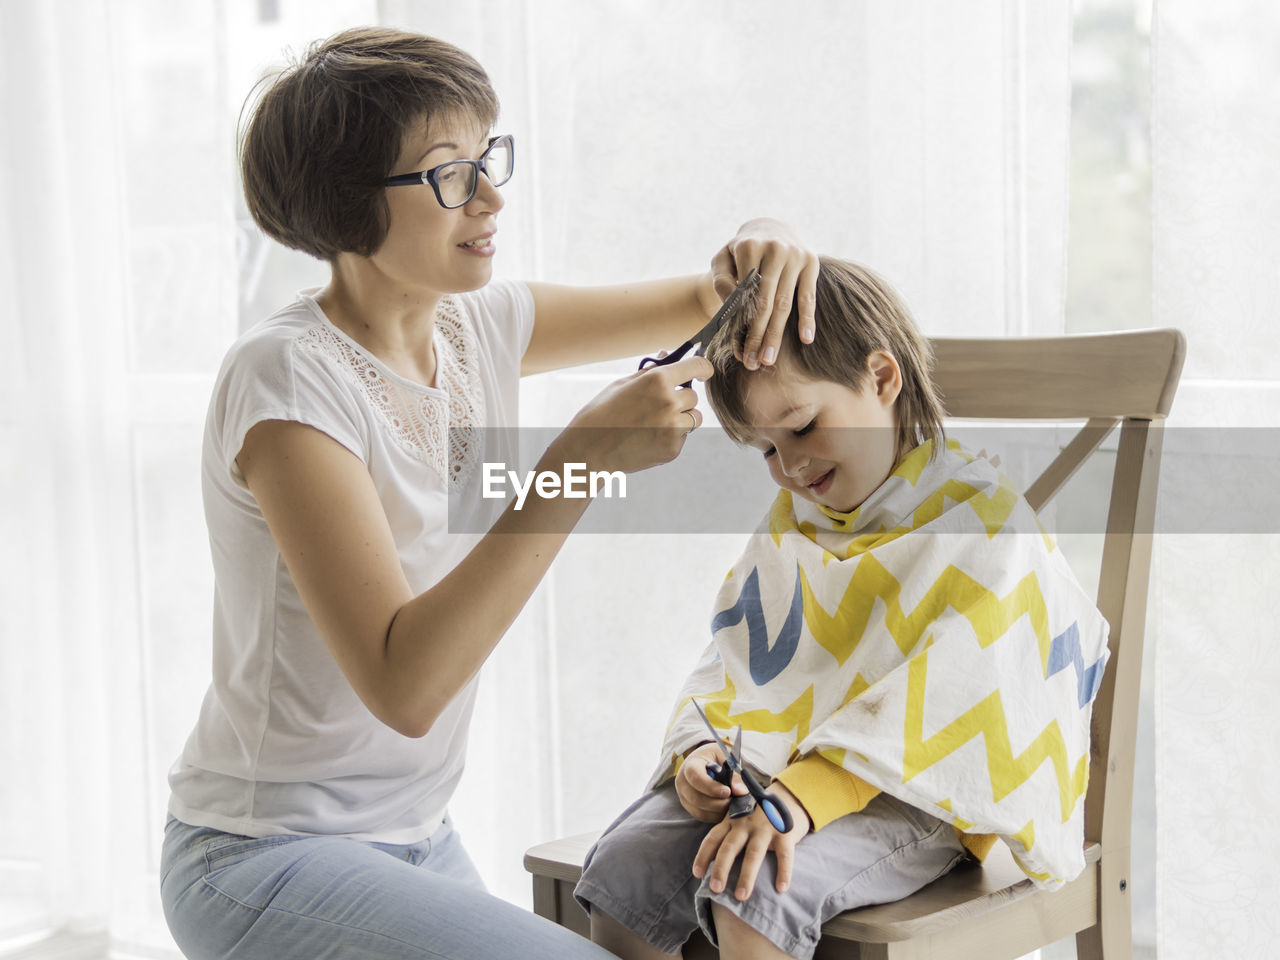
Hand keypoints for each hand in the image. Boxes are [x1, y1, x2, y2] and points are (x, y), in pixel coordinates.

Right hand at [555, 354, 712, 473]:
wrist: (588, 450)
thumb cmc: (601, 413)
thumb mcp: (621, 385)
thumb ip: (649, 372)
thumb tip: (666, 355)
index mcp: (657, 381)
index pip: (697, 367)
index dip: (703, 368)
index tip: (703, 372)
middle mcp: (669, 403)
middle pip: (693, 397)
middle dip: (681, 398)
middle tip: (659, 405)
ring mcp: (673, 429)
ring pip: (692, 418)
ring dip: (680, 418)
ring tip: (652, 423)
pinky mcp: (672, 449)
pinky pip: (681, 438)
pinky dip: (670, 437)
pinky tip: (646, 439)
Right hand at [675, 742, 750, 821]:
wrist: (706, 761)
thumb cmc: (717, 757)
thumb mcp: (726, 757)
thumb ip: (735, 773)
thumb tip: (740, 792)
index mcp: (690, 765)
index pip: (695, 777)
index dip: (711, 787)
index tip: (727, 792)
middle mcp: (683, 782)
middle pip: (697, 799)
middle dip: (718, 803)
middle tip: (733, 800)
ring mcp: (684, 796)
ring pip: (700, 811)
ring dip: (718, 810)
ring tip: (730, 802)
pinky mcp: (689, 806)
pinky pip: (702, 816)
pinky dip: (715, 815)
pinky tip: (724, 807)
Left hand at [692, 781, 810, 899]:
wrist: (789, 796)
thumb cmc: (759, 815)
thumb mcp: (740, 819)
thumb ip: (728, 834)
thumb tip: (711, 863)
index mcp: (731, 820)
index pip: (713, 838)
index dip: (703, 855)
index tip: (697, 874)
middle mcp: (746, 823)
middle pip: (730, 847)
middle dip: (721, 868)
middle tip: (715, 889)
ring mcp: (765, 827)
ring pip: (753, 853)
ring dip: (747, 876)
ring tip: (741, 896)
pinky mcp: (785, 832)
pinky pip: (784, 854)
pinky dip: (783, 872)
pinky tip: (781, 888)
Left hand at [710, 218, 819, 369]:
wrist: (769, 227)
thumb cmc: (741, 251)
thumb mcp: (723, 259)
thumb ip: (721, 280)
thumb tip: (731, 304)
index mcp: (749, 247)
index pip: (744, 295)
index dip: (740, 325)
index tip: (738, 351)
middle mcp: (774, 249)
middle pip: (765, 303)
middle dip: (758, 336)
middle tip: (753, 363)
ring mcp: (795, 255)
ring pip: (785, 303)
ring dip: (777, 335)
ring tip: (769, 359)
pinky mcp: (811, 261)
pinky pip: (809, 295)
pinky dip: (808, 318)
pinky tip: (806, 339)